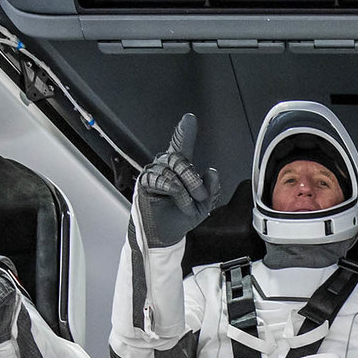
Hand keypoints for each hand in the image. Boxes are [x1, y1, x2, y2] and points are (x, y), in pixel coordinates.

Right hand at [135, 113, 219, 248]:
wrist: (164, 237)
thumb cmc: (179, 219)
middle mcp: (165, 169)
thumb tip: (212, 173)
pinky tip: (178, 197)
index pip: (181, 146)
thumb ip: (211, 189)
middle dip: (193, 177)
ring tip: (188, 203)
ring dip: (185, 187)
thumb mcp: (202, 205)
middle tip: (200, 194)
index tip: (189, 119)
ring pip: (171, 168)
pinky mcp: (145, 185)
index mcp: (179, 170)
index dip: (184, 132)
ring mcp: (154, 175)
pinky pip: (160, 179)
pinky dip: (173, 189)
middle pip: (179, 157)